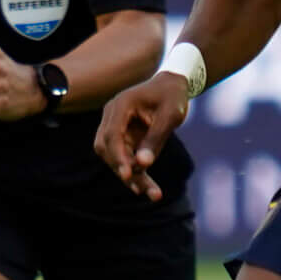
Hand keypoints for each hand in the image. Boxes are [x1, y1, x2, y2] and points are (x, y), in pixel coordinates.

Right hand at [95, 73, 190, 201]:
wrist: (171, 86)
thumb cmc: (172, 97)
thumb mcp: (171, 115)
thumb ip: (156, 138)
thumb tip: (143, 164)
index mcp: (122, 104)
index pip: (112, 135)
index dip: (118, 156)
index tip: (128, 175)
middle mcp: (112, 115)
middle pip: (108, 148)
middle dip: (123, 170)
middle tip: (142, 190)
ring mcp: (115, 126)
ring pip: (113, 156)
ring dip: (129, 176)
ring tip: (152, 193)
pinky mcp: (122, 136)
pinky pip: (123, 157)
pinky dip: (134, 172)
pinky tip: (146, 187)